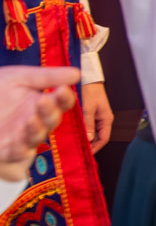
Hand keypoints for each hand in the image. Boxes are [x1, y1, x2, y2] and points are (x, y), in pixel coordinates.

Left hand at [0, 65, 77, 181]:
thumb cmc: (0, 90)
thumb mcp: (20, 78)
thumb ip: (47, 77)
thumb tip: (77, 73)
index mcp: (43, 103)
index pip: (62, 102)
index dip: (65, 97)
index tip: (62, 89)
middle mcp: (37, 120)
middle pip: (52, 120)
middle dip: (49, 111)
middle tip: (44, 100)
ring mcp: (24, 136)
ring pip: (37, 136)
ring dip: (36, 129)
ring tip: (31, 119)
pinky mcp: (9, 150)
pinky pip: (18, 153)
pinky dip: (20, 149)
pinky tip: (18, 140)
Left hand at [81, 81, 112, 153]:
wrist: (91, 81)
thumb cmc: (91, 93)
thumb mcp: (88, 109)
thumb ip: (88, 124)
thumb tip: (89, 139)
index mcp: (107, 119)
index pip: (104, 139)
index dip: (96, 147)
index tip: (87, 154)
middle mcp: (105, 120)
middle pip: (100, 137)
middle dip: (91, 145)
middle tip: (80, 152)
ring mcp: (99, 118)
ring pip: (95, 133)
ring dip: (88, 139)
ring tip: (78, 145)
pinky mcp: (94, 116)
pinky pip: (90, 128)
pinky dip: (85, 133)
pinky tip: (77, 135)